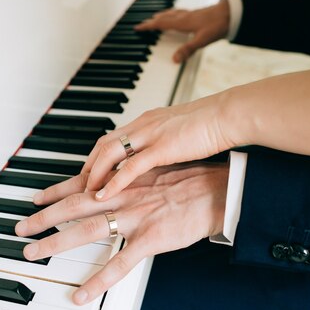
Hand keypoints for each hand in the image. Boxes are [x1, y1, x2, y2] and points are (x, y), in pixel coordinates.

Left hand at [15, 162, 228, 304]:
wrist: (216, 189)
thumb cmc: (189, 177)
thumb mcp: (153, 169)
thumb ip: (129, 177)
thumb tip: (112, 180)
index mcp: (123, 180)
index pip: (80, 184)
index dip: (54, 192)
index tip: (35, 199)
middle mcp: (122, 196)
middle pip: (73, 206)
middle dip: (43, 218)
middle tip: (21, 228)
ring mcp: (134, 217)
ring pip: (86, 231)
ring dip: (56, 242)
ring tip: (34, 253)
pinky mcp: (149, 239)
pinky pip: (119, 264)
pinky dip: (97, 281)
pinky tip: (81, 294)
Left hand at [81, 92, 236, 200]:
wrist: (229, 115)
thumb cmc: (212, 125)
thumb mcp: (180, 132)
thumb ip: (165, 141)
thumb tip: (162, 154)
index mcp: (148, 120)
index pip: (113, 137)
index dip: (98, 157)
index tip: (90, 173)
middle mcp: (144, 125)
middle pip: (104, 144)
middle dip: (89, 166)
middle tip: (79, 186)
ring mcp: (151, 135)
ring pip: (110, 153)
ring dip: (95, 174)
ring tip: (87, 192)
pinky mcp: (162, 147)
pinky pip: (130, 166)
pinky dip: (114, 181)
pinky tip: (103, 194)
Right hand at [135, 0, 229, 62]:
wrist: (231, 14)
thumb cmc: (218, 25)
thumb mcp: (202, 40)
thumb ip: (188, 50)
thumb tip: (175, 60)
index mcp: (182, 22)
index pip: (161, 23)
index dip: (148, 26)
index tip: (138, 28)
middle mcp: (184, 16)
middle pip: (164, 17)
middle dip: (152, 21)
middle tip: (143, 24)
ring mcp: (190, 14)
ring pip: (171, 13)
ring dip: (162, 16)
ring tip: (156, 18)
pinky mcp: (197, 14)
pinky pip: (180, 12)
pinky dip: (173, 14)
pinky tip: (178, 16)